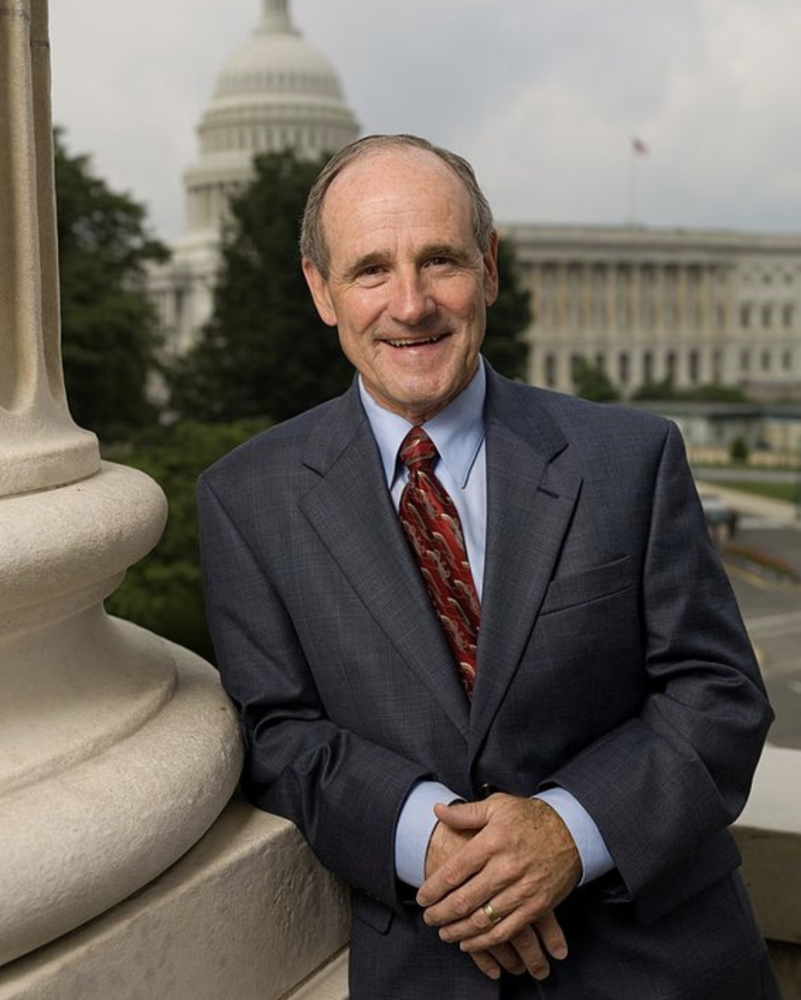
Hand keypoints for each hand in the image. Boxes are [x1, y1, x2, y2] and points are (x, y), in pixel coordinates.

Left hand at [417, 794, 580, 975]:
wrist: (573, 830)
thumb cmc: (531, 817)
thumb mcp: (498, 806)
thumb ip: (466, 813)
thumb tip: (438, 810)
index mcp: (492, 842)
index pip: (454, 871)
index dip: (433, 888)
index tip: (422, 897)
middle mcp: (505, 867)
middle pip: (464, 899)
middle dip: (441, 913)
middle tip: (429, 918)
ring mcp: (522, 889)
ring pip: (482, 919)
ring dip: (459, 930)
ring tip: (444, 933)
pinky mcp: (537, 905)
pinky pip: (507, 930)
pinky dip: (485, 941)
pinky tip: (470, 942)